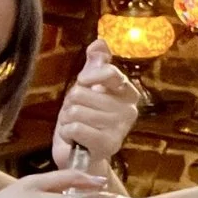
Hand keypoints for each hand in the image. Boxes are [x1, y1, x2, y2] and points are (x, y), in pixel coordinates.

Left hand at [52, 40, 138, 170]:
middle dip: (71, 104)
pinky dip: (67, 134)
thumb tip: (100, 41)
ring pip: (75, 111)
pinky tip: (76, 140)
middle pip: (81, 93)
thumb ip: (94, 66)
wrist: (81, 156)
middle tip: (80, 116)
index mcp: (128, 93)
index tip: (85, 86)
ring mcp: (121, 128)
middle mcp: (129, 109)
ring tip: (78, 128)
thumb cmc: (84, 120)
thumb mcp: (87, 90)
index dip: (87, 78)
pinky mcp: (109, 144)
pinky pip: (75, 127)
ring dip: (67, 120)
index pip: (107, 72)